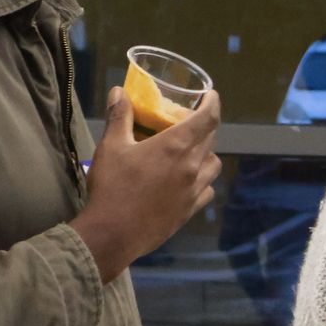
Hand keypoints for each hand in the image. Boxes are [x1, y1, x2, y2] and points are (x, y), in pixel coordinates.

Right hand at [70, 88, 222, 281]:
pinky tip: (189, 181)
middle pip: (211, 139)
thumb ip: (119, 116)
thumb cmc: (112, 187)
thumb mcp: (111, 147)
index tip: (211, 95)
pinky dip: (203, 181)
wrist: (113, 234)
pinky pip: (207, 190)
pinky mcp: (190, 211)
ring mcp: (194, 190)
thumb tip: (120, 91)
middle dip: (204, 127)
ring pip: (214, 165)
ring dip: (206, 154)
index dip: (213, 103)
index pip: (208, 118)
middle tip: (190, 122)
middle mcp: (192, 166)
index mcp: (176, 146)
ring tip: (190, 152)